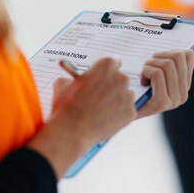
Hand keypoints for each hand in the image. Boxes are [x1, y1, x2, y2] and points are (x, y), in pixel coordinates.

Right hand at [27, 57, 135, 178]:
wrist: (71, 130)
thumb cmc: (67, 106)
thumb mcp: (63, 84)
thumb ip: (72, 78)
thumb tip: (75, 81)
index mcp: (106, 66)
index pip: (113, 62)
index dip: (106, 70)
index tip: (102, 76)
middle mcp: (121, 78)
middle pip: (120, 79)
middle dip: (111, 86)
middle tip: (99, 96)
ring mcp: (127, 96)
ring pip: (125, 95)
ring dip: (116, 100)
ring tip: (100, 110)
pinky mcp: (131, 112)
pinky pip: (126, 111)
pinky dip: (118, 115)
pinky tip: (104, 119)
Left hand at [137, 50, 193, 118]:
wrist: (121, 110)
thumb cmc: (136, 85)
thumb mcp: (155, 72)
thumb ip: (168, 62)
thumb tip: (180, 48)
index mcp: (185, 85)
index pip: (188, 55)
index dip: (169, 51)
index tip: (157, 59)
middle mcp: (183, 94)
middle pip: (178, 56)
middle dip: (158, 56)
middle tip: (148, 65)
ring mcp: (174, 100)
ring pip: (167, 64)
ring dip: (150, 64)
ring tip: (144, 74)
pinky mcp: (162, 103)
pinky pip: (157, 74)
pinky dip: (145, 72)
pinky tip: (141, 82)